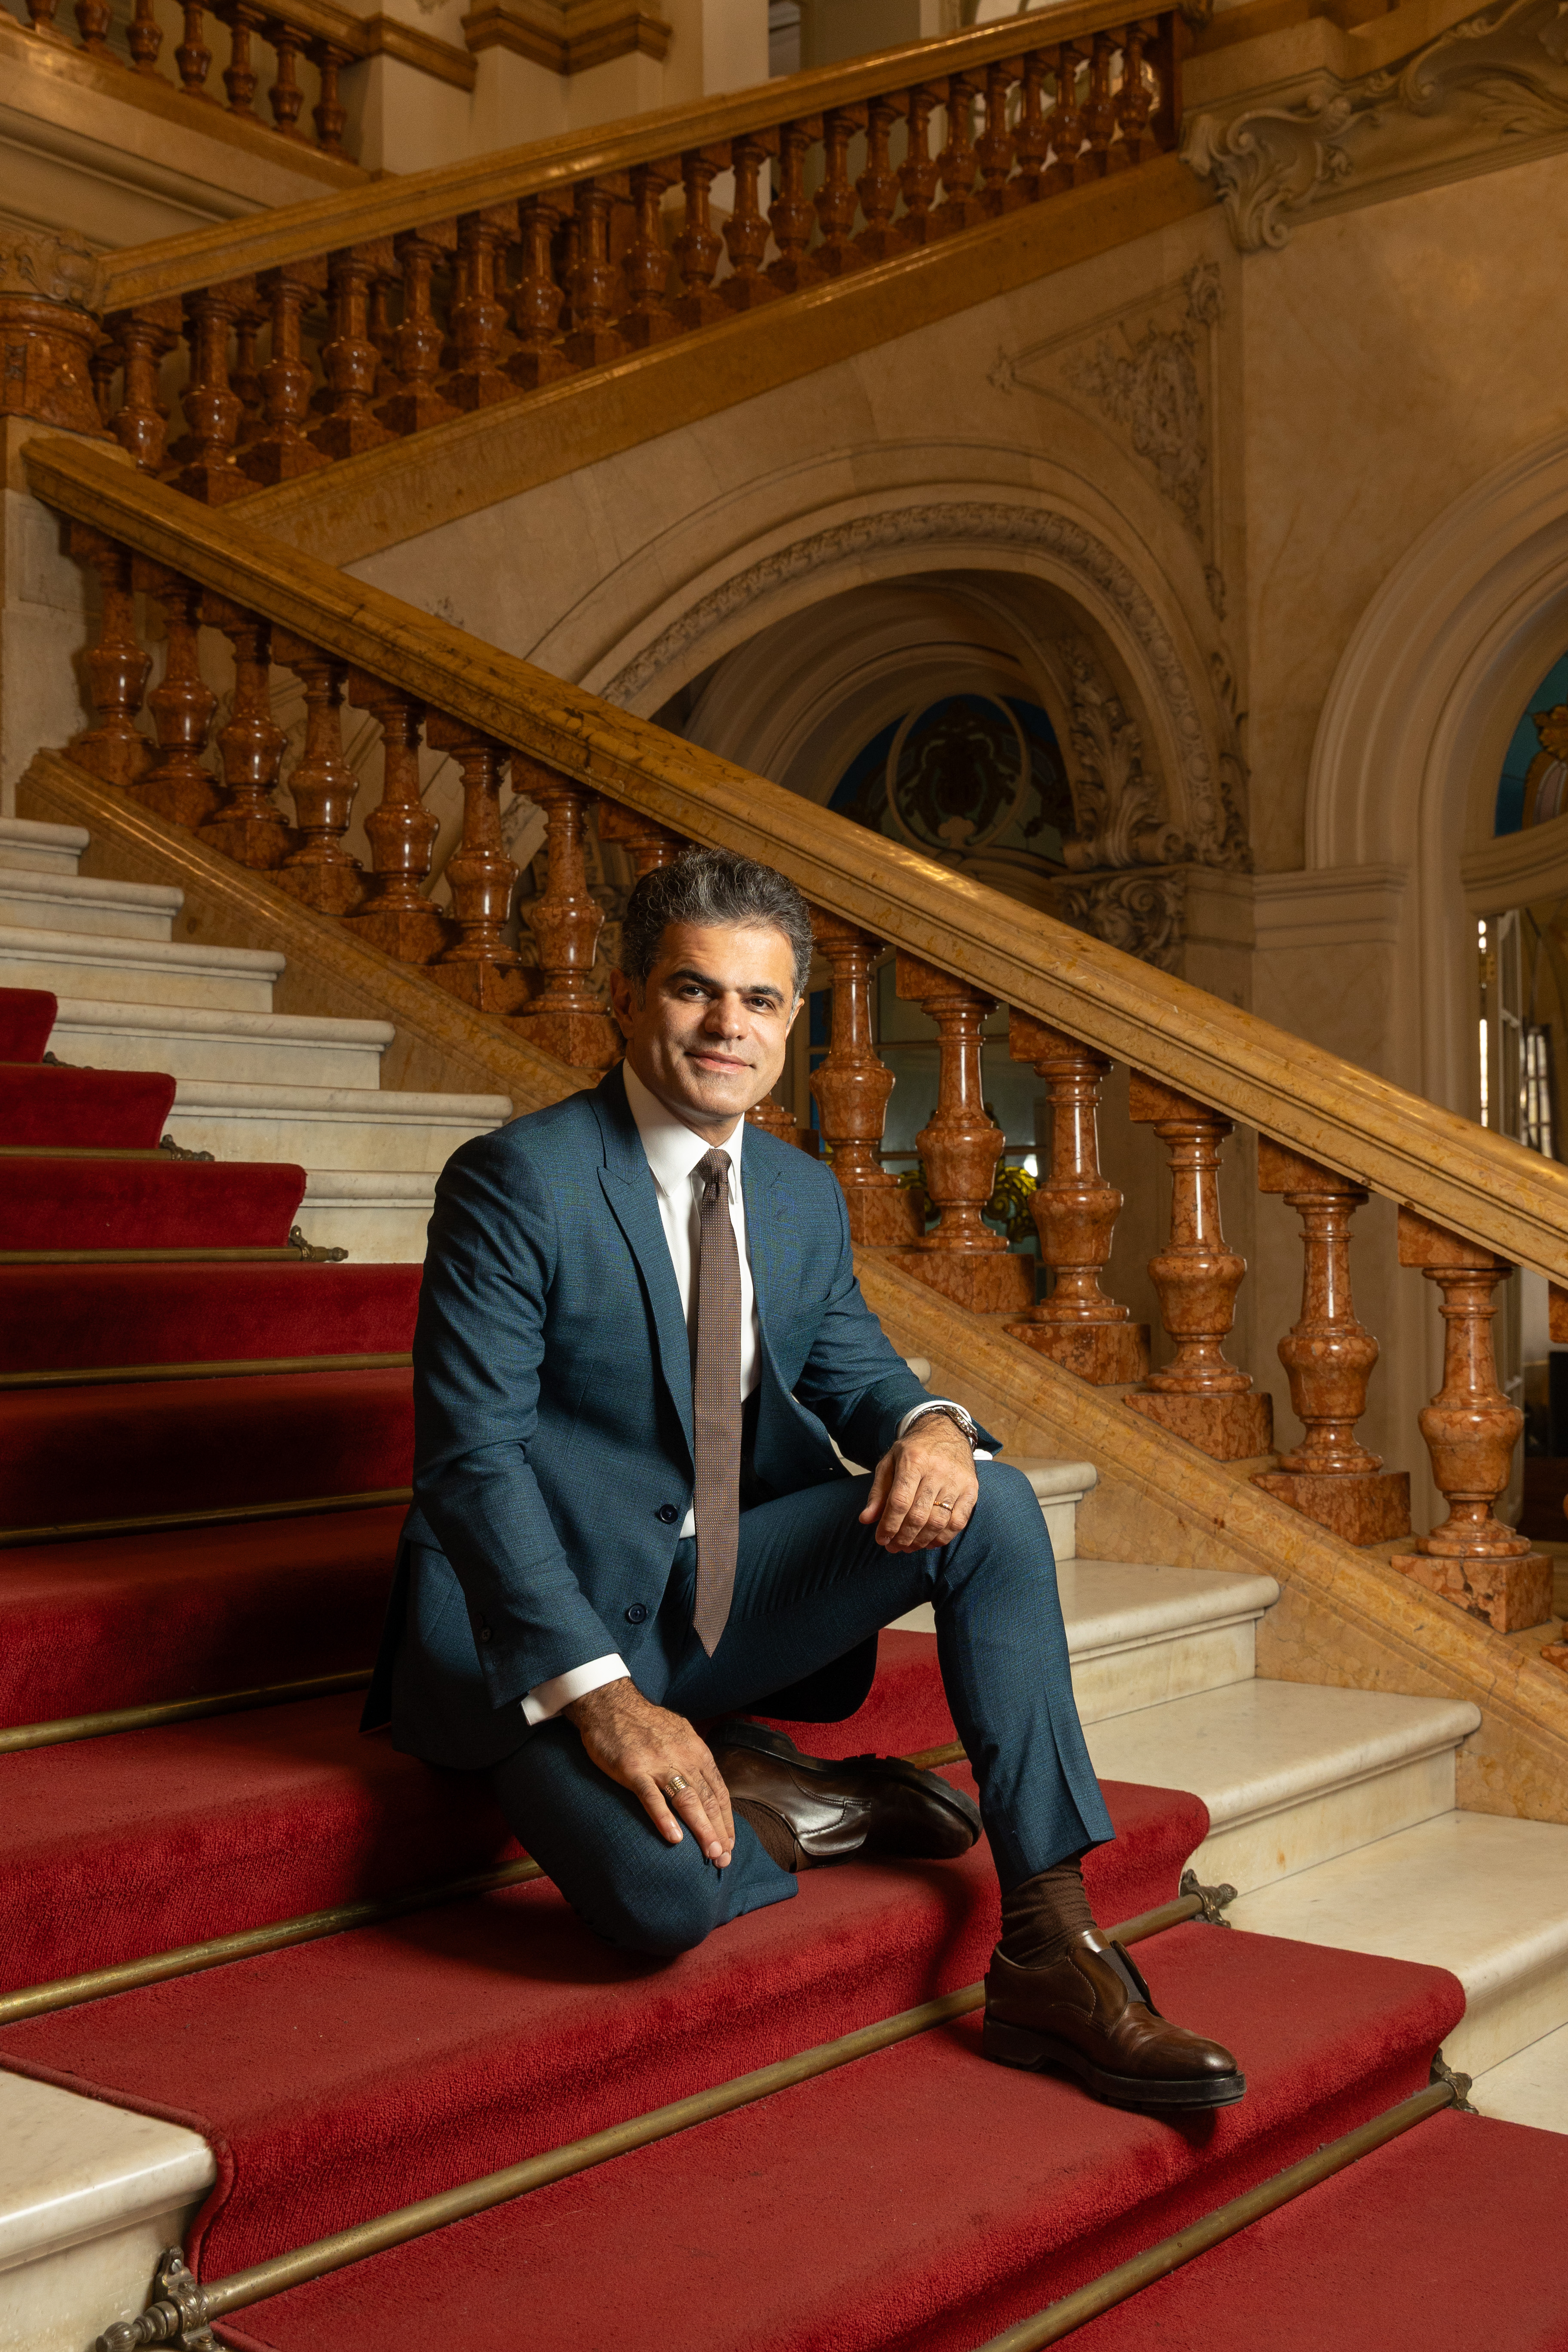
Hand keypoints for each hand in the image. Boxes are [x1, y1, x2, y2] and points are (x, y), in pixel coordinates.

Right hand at [564, 1679, 734, 1864]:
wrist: (610, 1703)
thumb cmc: (644, 1722)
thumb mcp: (679, 1735)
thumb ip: (694, 1759)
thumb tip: (707, 1785)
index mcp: (696, 1751)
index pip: (719, 1791)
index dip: (726, 1819)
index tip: (730, 1843)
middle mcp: (683, 1757)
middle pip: (707, 1799)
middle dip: (719, 1831)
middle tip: (724, 1858)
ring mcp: (658, 1763)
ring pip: (687, 1800)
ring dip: (701, 1828)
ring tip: (711, 1853)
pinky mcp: (633, 1768)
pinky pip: (651, 1797)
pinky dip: (664, 1818)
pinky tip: (674, 1838)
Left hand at [859, 1413, 978, 1551]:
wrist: (946, 1431)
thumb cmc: (914, 1450)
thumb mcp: (889, 1463)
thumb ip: (878, 1491)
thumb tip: (866, 1519)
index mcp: (913, 1461)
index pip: (899, 1502)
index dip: (889, 1525)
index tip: (881, 1539)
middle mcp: (937, 1470)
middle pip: (918, 1515)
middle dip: (903, 1537)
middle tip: (893, 1547)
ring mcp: (957, 1481)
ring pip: (938, 1522)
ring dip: (921, 1540)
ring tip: (908, 1547)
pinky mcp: (971, 1489)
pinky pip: (958, 1522)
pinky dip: (943, 1537)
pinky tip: (929, 1542)